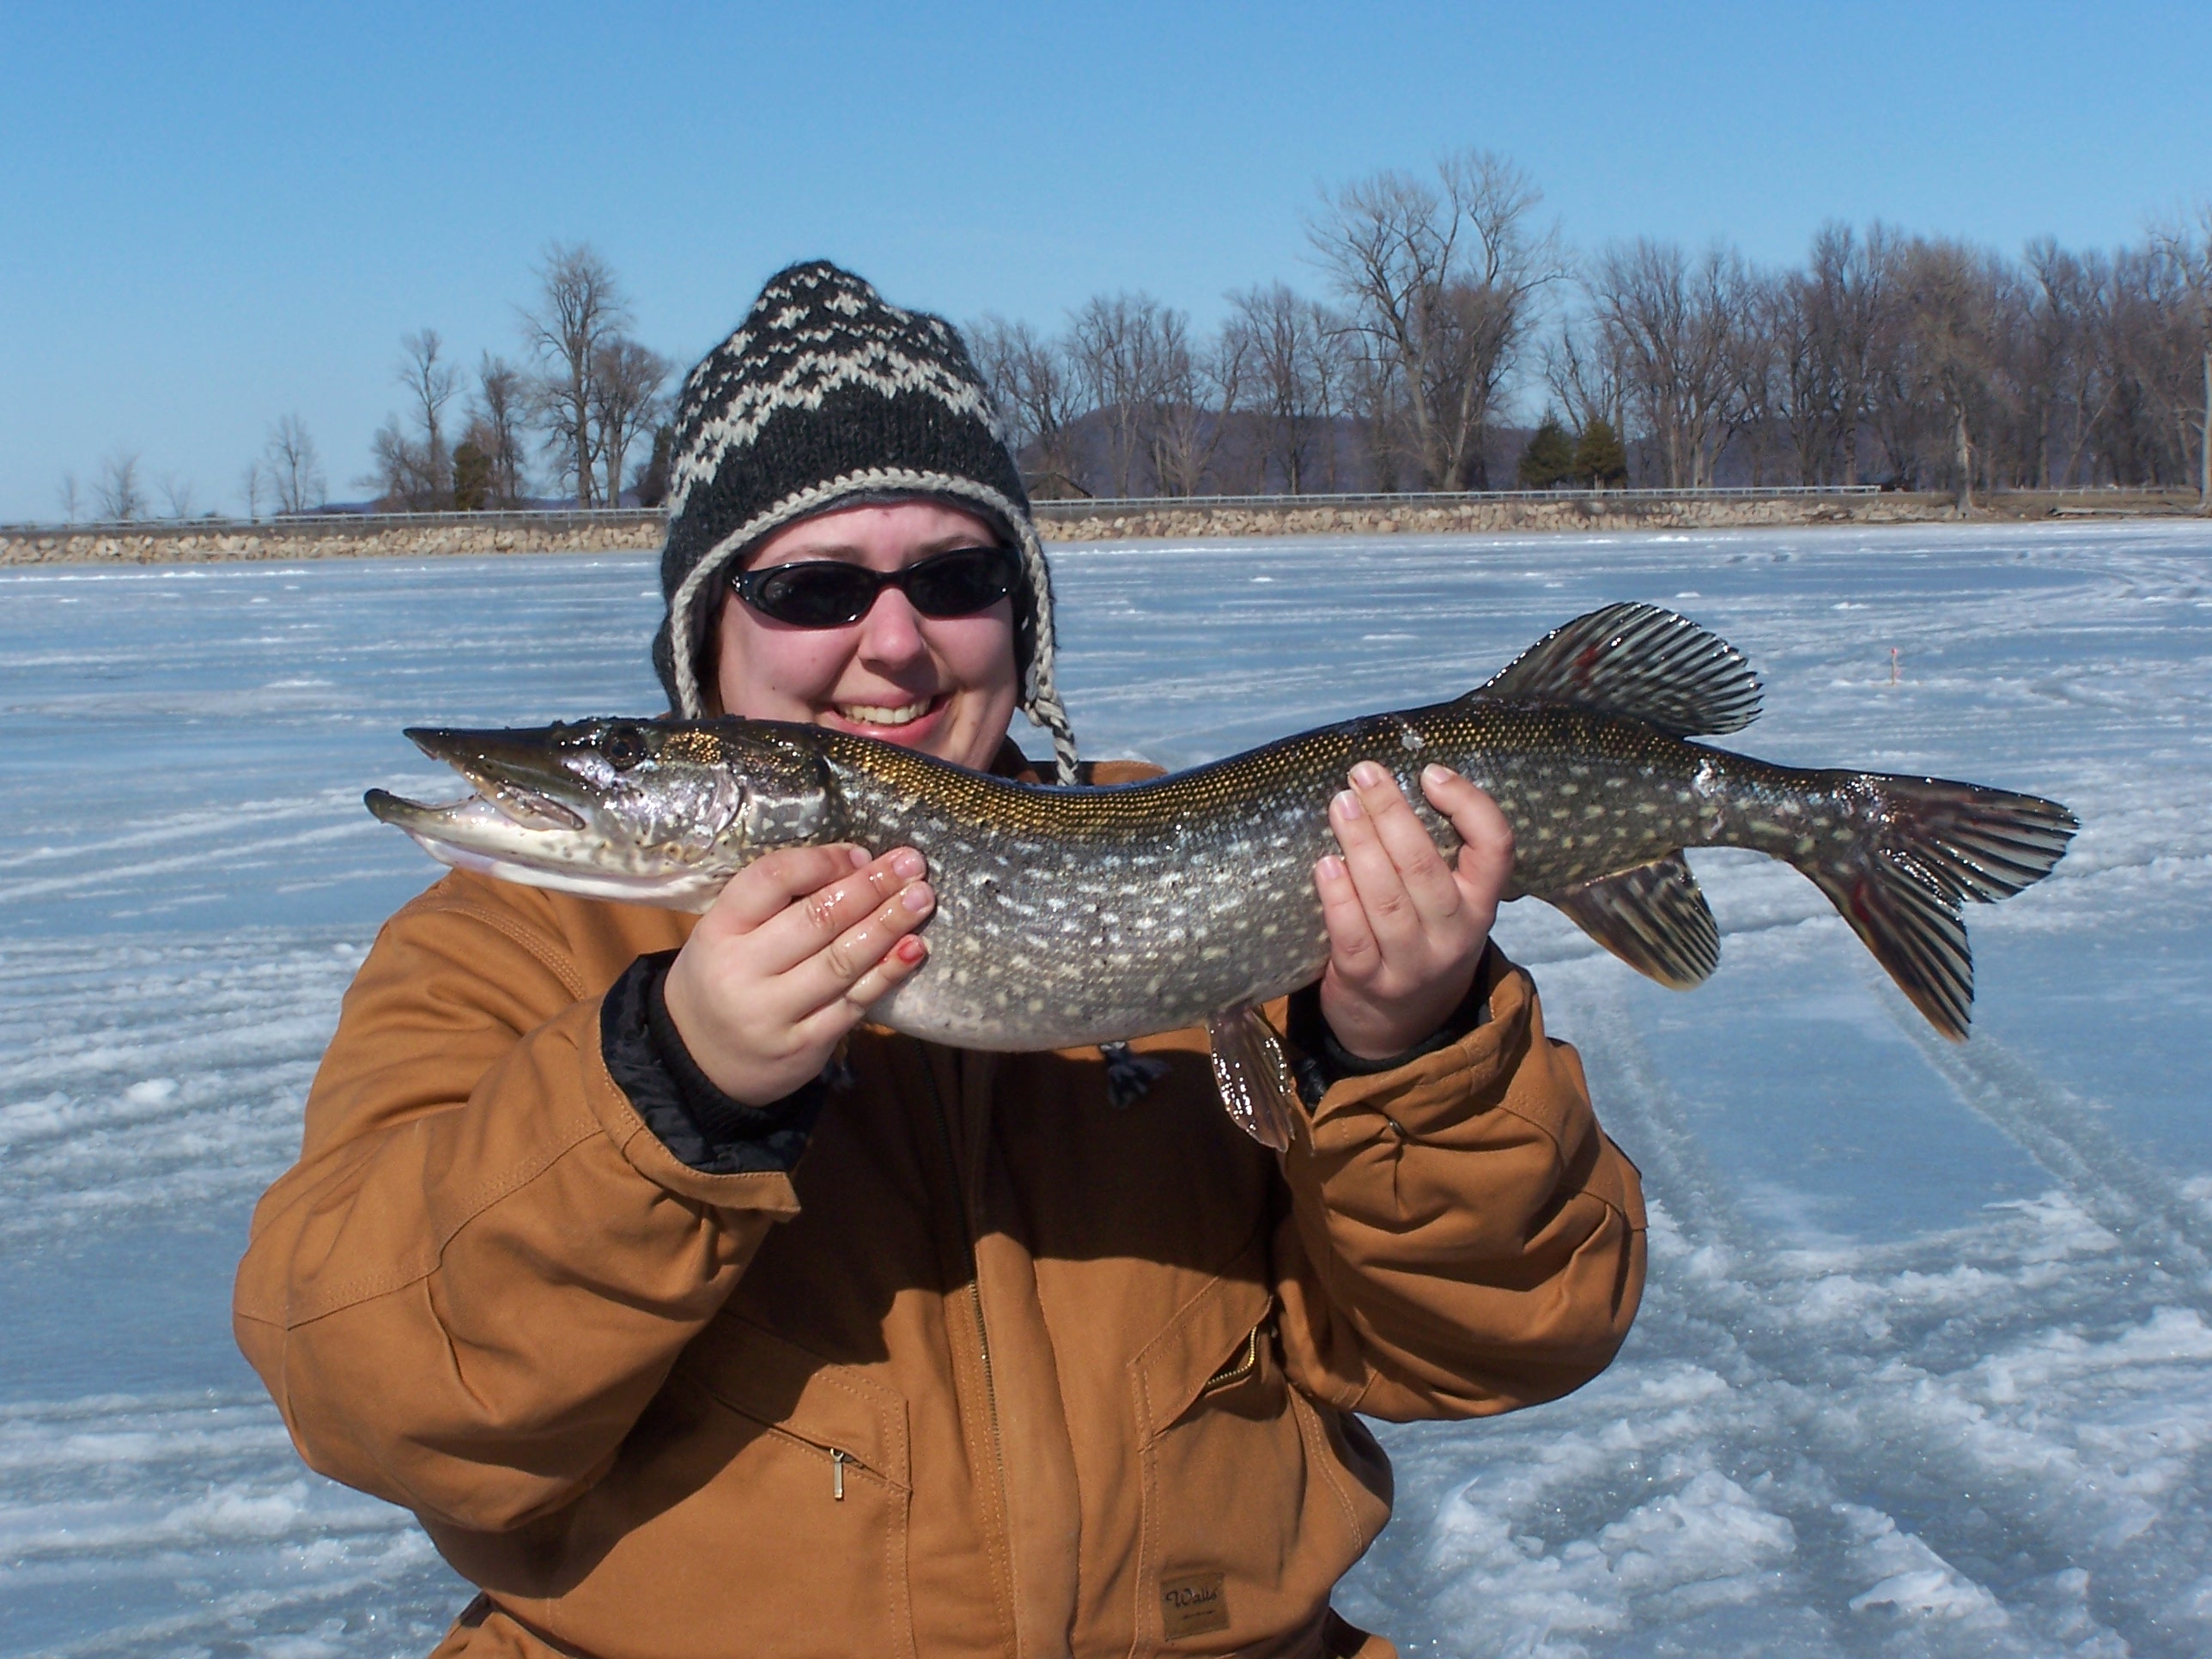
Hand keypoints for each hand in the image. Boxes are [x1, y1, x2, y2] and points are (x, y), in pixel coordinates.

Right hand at [661, 845, 934, 1104]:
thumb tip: (858, 864)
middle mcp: (742, 971)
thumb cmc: (725, 977)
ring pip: (841, 960)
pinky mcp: (804, 1046)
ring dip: (888, 925)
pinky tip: (913, 949)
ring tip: (921, 898)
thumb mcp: (729, 932)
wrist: (700, 1061)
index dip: (823, 862)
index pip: (771, 879)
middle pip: (816, 919)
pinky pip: (854, 1003)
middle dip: (871, 887)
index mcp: (719, 930)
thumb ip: (779, 902)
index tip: (862, 853)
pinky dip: (888, 973)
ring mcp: (773, 1013)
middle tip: (911, 865)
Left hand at [1314, 762, 1514, 1060]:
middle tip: (1362, 774)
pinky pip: (1353, 936)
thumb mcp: (1449, 906)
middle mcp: (1454, 934)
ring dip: (1360, 845)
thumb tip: (1387, 787)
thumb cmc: (1420, 942)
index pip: (1495, 847)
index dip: (1469, 804)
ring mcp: (1412, 963)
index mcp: (1481, 904)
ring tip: (1341, 805)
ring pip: (1387, 898)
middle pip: (1425, 865)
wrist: (1400, 1029)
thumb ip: (1436, 858)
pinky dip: (1338, 899)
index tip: (1429, 773)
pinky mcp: (1368, 983)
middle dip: (1391, 812)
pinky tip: (1324, 865)